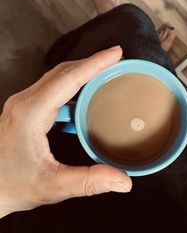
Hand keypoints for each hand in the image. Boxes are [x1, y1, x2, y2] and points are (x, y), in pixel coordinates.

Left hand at [0, 46, 131, 218]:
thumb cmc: (9, 186)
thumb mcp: (52, 186)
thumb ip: (89, 181)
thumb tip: (122, 180)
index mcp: (31, 113)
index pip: (69, 78)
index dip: (95, 63)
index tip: (115, 53)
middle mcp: (25, 102)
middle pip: (63, 71)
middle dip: (92, 62)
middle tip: (115, 59)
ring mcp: (24, 104)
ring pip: (57, 77)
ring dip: (82, 72)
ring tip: (104, 73)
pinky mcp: (26, 109)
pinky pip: (53, 88)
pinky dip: (73, 85)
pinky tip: (85, 95)